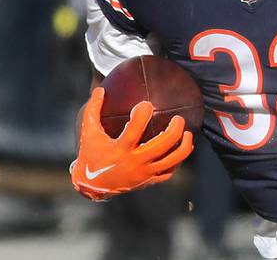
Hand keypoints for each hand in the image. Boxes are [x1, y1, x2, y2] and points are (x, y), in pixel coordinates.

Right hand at [70, 87, 193, 200]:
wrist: (92, 186)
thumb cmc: (91, 154)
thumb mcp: (88, 133)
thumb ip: (93, 110)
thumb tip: (100, 89)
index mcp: (119, 149)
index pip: (134, 130)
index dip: (142, 115)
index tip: (147, 104)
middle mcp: (134, 162)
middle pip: (161, 145)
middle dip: (174, 130)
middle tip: (178, 118)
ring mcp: (143, 173)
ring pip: (171, 160)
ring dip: (183, 146)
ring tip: (187, 133)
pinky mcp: (148, 181)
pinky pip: (169, 172)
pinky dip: (177, 161)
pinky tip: (181, 149)